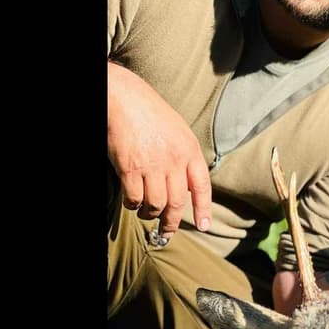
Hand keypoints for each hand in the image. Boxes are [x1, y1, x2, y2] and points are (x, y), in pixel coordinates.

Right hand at [107, 61, 212, 240]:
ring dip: (149, 214)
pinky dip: (133, 205)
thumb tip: (187, 184)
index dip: (203, 208)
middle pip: (177, 202)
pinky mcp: (130, 168)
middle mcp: (174, 160)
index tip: (204, 225)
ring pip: (156, 204)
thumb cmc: (150, 112)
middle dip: (171, 221)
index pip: (202, 186)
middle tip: (166, 232)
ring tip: (145, 213)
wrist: (124, 97)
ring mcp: (152, 165)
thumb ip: (184, 156)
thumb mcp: (178, 131)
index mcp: (190, 150)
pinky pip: (135, 198)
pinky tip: (131, 202)